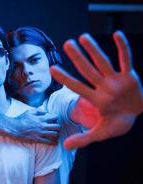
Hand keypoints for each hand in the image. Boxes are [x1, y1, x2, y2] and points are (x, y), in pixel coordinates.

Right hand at [12, 109, 60, 144]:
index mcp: (40, 118)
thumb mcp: (29, 112)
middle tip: (57, 128)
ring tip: (56, 135)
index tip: (55, 119)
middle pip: (57, 127)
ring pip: (54, 134)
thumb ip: (39, 111)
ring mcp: (40, 133)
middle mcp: (42, 126)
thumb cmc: (21, 119)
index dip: (56, 118)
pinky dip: (53, 142)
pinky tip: (55, 142)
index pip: (54, 117)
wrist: (14, 128)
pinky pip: (49, 141)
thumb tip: (46, 112)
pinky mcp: (37, 139)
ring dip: (57, 135)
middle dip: (58, 127)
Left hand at [50, 30, 142, 149]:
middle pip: (87, 70)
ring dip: (94, 50)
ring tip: (83, 37)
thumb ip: (84, 138)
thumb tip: (64, 146)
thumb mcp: (101, 132)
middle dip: (78, 57)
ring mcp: (115, 80)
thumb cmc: (118, 122)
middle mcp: (102, 86)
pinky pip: (126, 60)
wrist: (137, 114)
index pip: (77, 86)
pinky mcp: (129, 76)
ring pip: (103, 62)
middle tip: (67, 44)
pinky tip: (117, 35)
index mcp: (95, 99)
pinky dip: (123, 48)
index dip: (65, 78)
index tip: (51, 68)